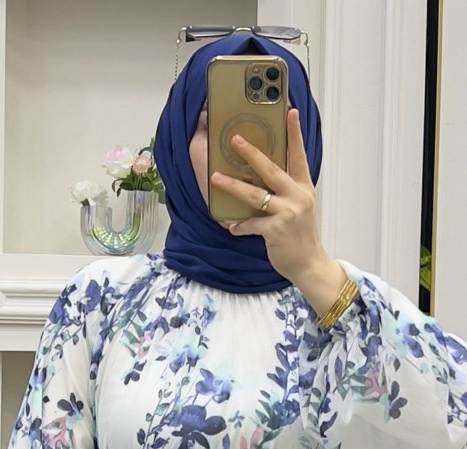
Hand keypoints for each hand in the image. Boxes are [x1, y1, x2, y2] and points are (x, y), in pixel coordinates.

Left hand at [209, 108, 333, 286]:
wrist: (308, 262)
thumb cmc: (298, 234)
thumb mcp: (296, 207)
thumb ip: (282, 191)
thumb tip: (256, 180)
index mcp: (302, 187)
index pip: (298, 155)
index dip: (294, 133)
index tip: (290, 112)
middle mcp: (297, 195)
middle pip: (271, 169)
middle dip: (252, 153)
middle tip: (235, 140)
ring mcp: (287, 212)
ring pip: (255, 194)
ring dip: (233, 186)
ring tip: (215, 177)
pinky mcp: (276, 230)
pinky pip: (250, 224)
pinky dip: (239, 226)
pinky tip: (232, 227)